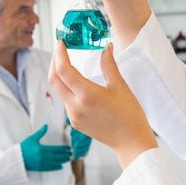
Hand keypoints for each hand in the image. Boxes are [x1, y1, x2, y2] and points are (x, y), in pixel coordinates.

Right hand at [20, 124, 72, 171]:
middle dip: (65, 155)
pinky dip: (56, 167)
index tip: (69, 148)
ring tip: (68, 159)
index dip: (64, 149)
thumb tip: (46, 125)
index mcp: (43, 149)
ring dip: (63, 161)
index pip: (57, 149)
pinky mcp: (40, 168)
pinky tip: (61, 166)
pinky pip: (50, 168)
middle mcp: (44, 157)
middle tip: (71, 154)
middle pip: (58, 156)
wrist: (16, 159)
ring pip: (56, 163)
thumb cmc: (24, 147)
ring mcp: (42, 164)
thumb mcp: (32, 138)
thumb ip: (40, 133)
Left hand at [49, 41, 157, 168]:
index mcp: (88, 95)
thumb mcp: (120, 86)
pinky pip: (66, 101)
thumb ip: (109, 64)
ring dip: (61, 76)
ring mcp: (73, 116)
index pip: (63, 70)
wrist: (131, 141)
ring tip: (69, 64)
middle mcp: (76, 106)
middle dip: (54, 62)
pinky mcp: (75, 122)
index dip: (59, 54)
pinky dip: (68, 89)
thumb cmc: (130, 115)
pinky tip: (78, 84)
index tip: (61, 43)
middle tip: (60, 50)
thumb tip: (106, 47)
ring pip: (59, 91)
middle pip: (54, 80)